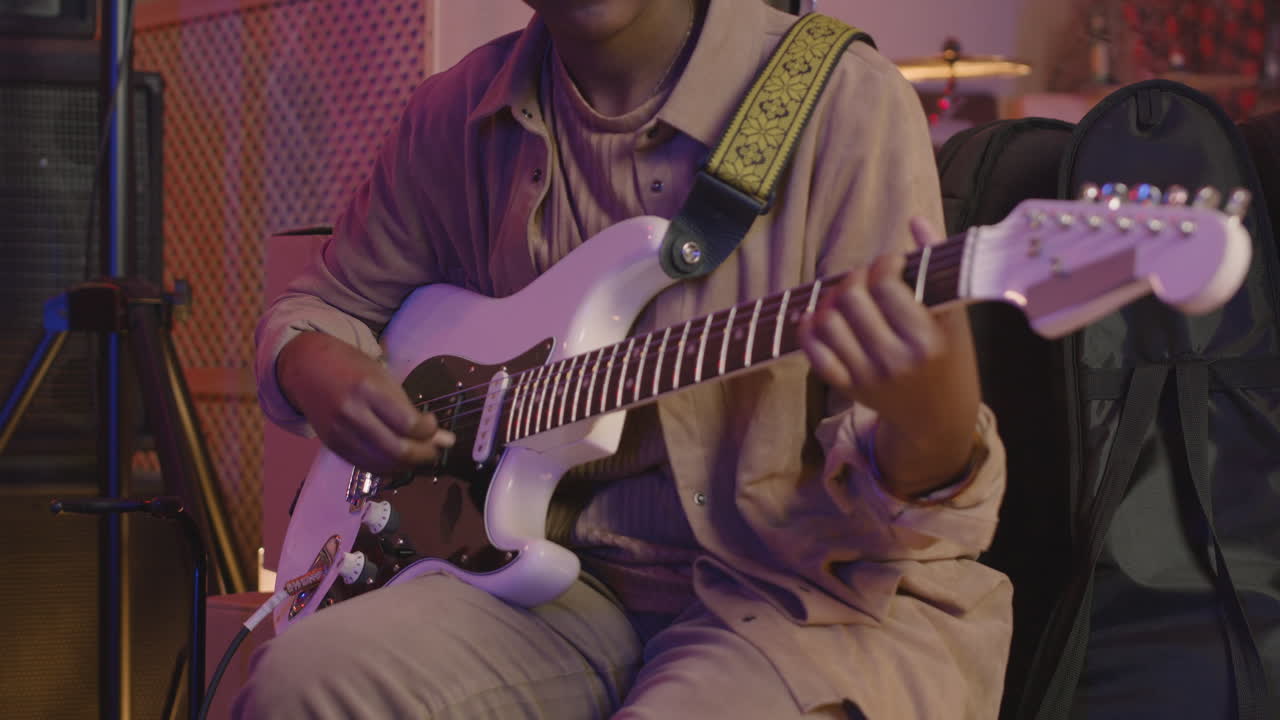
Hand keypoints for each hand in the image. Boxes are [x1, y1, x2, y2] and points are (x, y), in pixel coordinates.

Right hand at [277, 332, 454, 472]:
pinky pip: (366, 466)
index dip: (429, 432)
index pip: (408, 424)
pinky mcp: (333, 447)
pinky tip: (398, 459)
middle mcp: (352, 414)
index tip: (435, 427)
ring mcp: (340, 434)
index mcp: (368, 389)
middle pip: (397, 450)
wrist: (308, 368)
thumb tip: (441, 437)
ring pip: (383, 464)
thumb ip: (409, 408)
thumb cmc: (352, 367)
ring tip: (420, 455)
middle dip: (424, 454)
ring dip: (408, 465)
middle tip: (436, 450)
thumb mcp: (383, 377)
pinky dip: (387, 468)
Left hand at [799, 217, 979, 494]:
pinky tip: (820, 315)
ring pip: (828, 322)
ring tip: (847, 294)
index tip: (892, 262)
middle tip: (867, 277)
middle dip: (856, 277)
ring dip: (831, 299)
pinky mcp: (847, 388)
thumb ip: (936, 265)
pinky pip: (814, 352)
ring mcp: (867, 377)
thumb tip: (916, 220)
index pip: (886, 286)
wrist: (938, 417)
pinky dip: (809, 328)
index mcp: (927, 340)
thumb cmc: (950, 357)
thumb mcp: (954, 315)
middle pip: (852, 299)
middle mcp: (895, 360)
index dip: (884, 263)